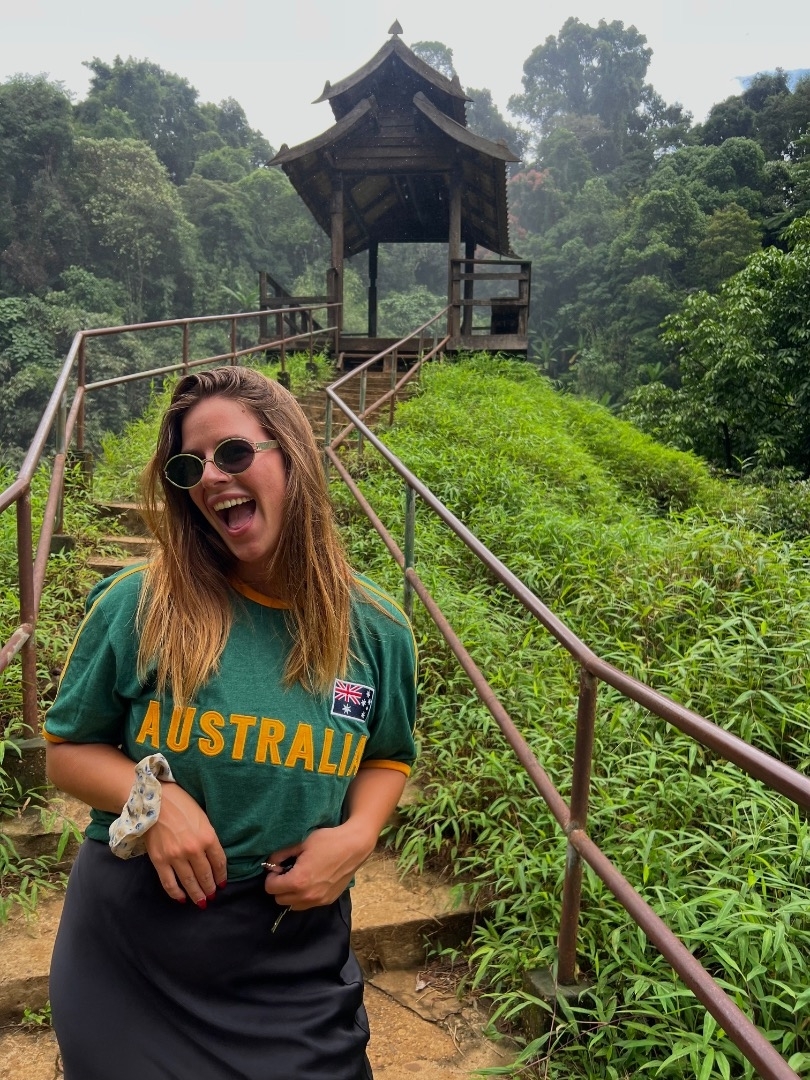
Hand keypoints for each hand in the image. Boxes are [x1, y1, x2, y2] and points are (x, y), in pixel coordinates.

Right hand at [144, 783, 227, 906]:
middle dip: (210, 888)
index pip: (219, 863)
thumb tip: (212, 855)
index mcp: (208, 837)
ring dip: (197, 895)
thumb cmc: (181, 804)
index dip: (222, 876)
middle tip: (212, 896)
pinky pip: (169, 883)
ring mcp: (176, 857)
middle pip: (205, 875)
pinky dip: (176, 894)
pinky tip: (182, 899)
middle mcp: (193, 850)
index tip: (222, 883)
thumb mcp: (203, 817)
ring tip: (201, 902)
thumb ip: (208, 837)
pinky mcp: (159, 860)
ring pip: (189, 883)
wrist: (153, 800)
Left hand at [263, 821, 376, 909]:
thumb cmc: (327, 841)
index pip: (270, 888)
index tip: (279, 867)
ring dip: (291, 894)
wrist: (354, 847)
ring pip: (293, 905)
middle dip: (279, 886)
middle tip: (288, 872)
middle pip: (279, 900)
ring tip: (299, 878)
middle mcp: (307, 896)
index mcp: (298, 881)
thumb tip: (270, 864)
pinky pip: (308, 904)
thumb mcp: (301, 843)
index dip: (272, 876)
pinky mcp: (328, 901)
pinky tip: (312, 881)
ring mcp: (318, 900)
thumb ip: (281, 854)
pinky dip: (304, 896)